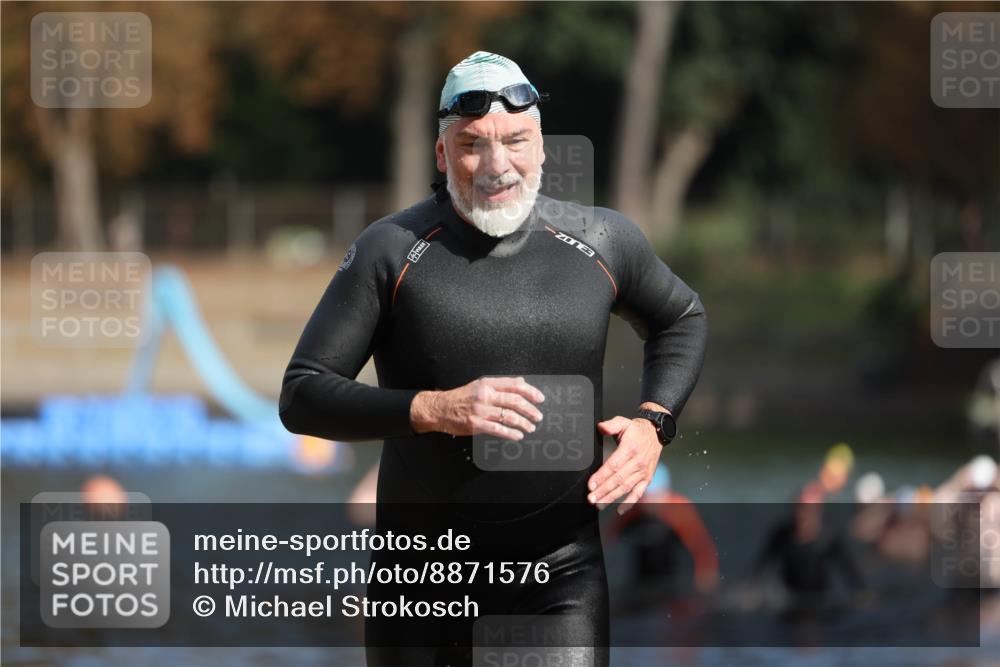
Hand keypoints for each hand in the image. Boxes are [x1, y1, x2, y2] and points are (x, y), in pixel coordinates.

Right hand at [410, 376, 544, 439]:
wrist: (441, 409)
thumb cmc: (461, 397)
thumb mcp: (480, 385)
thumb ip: (501, 384)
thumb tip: (521, 381)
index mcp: (488, 384)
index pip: (514, 385)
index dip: (530, 392)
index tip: (540, 399)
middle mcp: (485, 395)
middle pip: (514, 401)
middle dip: (530, 410)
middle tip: (538, 416)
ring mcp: (480, 410)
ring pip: (508, 416)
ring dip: (523, 423)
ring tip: (530, 427)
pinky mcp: (476, 424)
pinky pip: (498, 429)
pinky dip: (511, 434)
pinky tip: (518, 436)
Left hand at [587, 413, 663, 513]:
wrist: (656, 433)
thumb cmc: (636, 430)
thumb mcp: (623, 423)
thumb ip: (611, 425)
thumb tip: (600, 427)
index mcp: (630, 449)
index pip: (613, 465)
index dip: (601, 476)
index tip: (591, 485)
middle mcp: (638, 462)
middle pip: (618, 480)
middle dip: (603, 491)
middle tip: (591, 499)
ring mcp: (643, 472)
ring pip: (626, 488)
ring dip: (612, 498)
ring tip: (599, 505)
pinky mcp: (647, 478)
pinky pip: (639, 493)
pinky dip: (630, 503)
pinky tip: (619, 510)